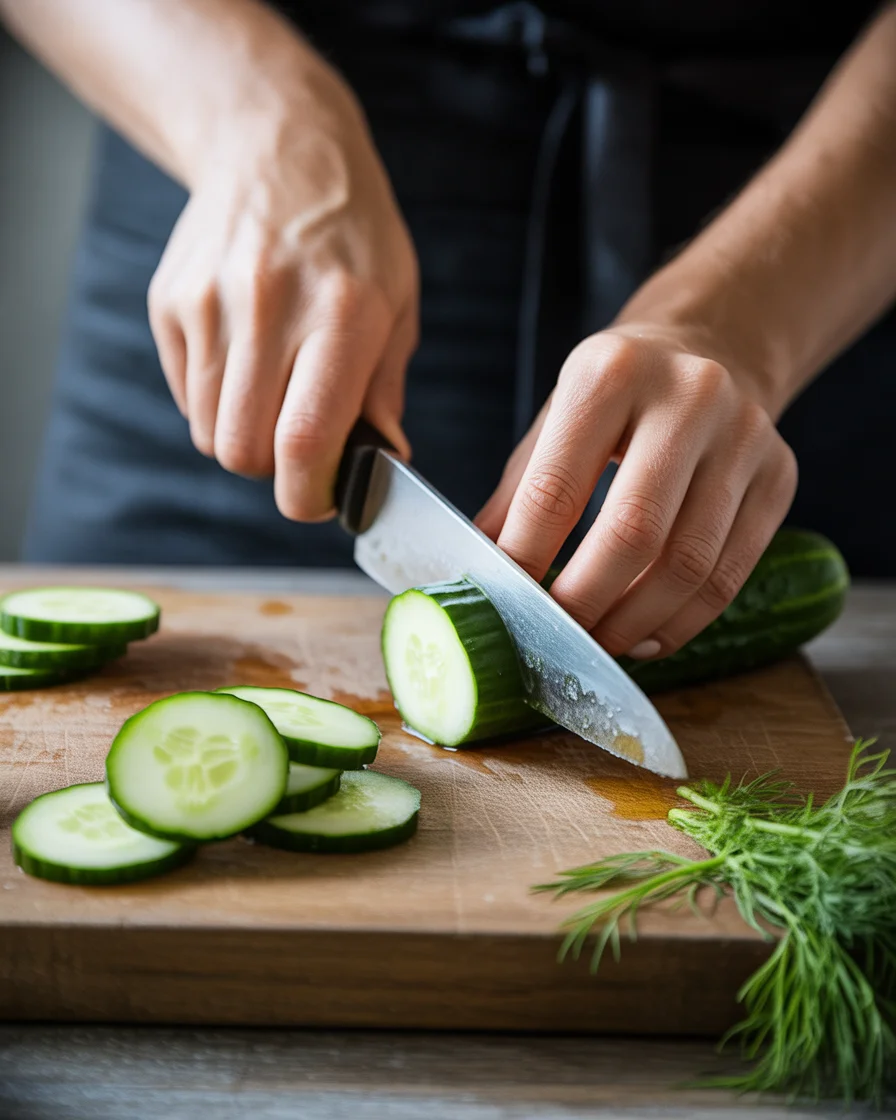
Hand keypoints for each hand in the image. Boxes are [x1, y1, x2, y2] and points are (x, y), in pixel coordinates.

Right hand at [148, 60, 417, 519]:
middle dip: (275, 471)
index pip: (305, 441)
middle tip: (302, 445)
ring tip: (276, 394)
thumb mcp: (397, 302)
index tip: (323, 496)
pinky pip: (187, 398)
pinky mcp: (170, 303)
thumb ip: (385, 390)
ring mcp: (210, 303)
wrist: (277, 148)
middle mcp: (268, 308)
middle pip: (244, 451)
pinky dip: (217, 404)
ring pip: (210, 434)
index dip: (310, 494)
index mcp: (341, 314)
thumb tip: (381, 464)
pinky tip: (246, 361)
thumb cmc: (354, 235)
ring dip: (245, 438)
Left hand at [476, 325, 797, 657]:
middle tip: (555, 636)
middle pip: (633, 533)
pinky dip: (682, 622)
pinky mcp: (780, 476)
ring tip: (598, 642)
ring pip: (689, 565)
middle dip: (585, 602)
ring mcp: (744, 437)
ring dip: (634, 623)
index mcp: (610, 372)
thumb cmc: (619, 393)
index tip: (507, 602)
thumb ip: (518, 494)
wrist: (715, 345)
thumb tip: (479, 572)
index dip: (526, 559)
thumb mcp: (557, 418)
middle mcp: (688, 396)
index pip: (556, 489)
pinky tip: (646, 634)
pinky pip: (729, 575)